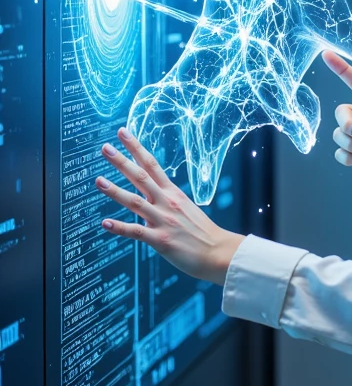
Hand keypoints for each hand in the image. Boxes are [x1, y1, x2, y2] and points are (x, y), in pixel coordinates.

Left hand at [96, 128, 243, 284]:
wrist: (219, 252)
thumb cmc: (203, 233)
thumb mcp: (186, 209)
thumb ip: (166, 202)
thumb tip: (148, 200)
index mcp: (173, 193)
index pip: (152, 165)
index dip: (136, 148)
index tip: (122, 133)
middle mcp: (167, 203)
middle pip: (141, 177)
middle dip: (122, 162)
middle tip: (105, 148)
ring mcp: (163, 220)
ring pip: (135, 202)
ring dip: (115, 191)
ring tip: (99, 181)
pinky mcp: (161, 240)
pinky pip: (137, 232)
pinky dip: (120, 227)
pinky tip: (105, 223)